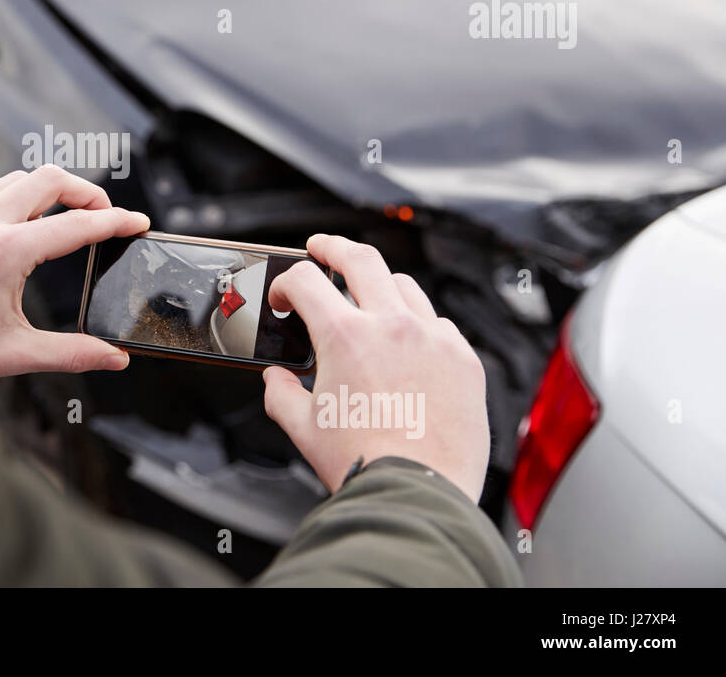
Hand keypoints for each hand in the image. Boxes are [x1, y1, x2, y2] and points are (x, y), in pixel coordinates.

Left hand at [0, 166, 148, 388]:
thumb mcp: (12, 355)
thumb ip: (70, 352)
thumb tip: (113, 358)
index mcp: (6, 252)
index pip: (79, 226)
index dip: (116, 223)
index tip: (136, 222)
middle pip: (50, 180)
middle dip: (85, 192)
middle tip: (101, 213)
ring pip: (12, 178)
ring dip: (42, 189)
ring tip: (57, 213)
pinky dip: (0, 190)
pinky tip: (3, 209)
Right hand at [262, 234, 489, 502]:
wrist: (419, 493)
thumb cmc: (364, 463)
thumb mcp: (303, 427)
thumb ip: (280, 393)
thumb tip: (277, 380)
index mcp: (346, 336)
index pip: (306, 281)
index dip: (287, 284)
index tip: (285, 298)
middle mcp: (393, 326)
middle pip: (361, 258)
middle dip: (333, 247)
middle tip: (322, 249)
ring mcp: (434, 339)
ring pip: (404, 286)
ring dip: (378, 286)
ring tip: (368, 300)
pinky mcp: (465, 360)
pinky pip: (439, 324)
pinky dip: (418, 325)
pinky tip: (408, 345)